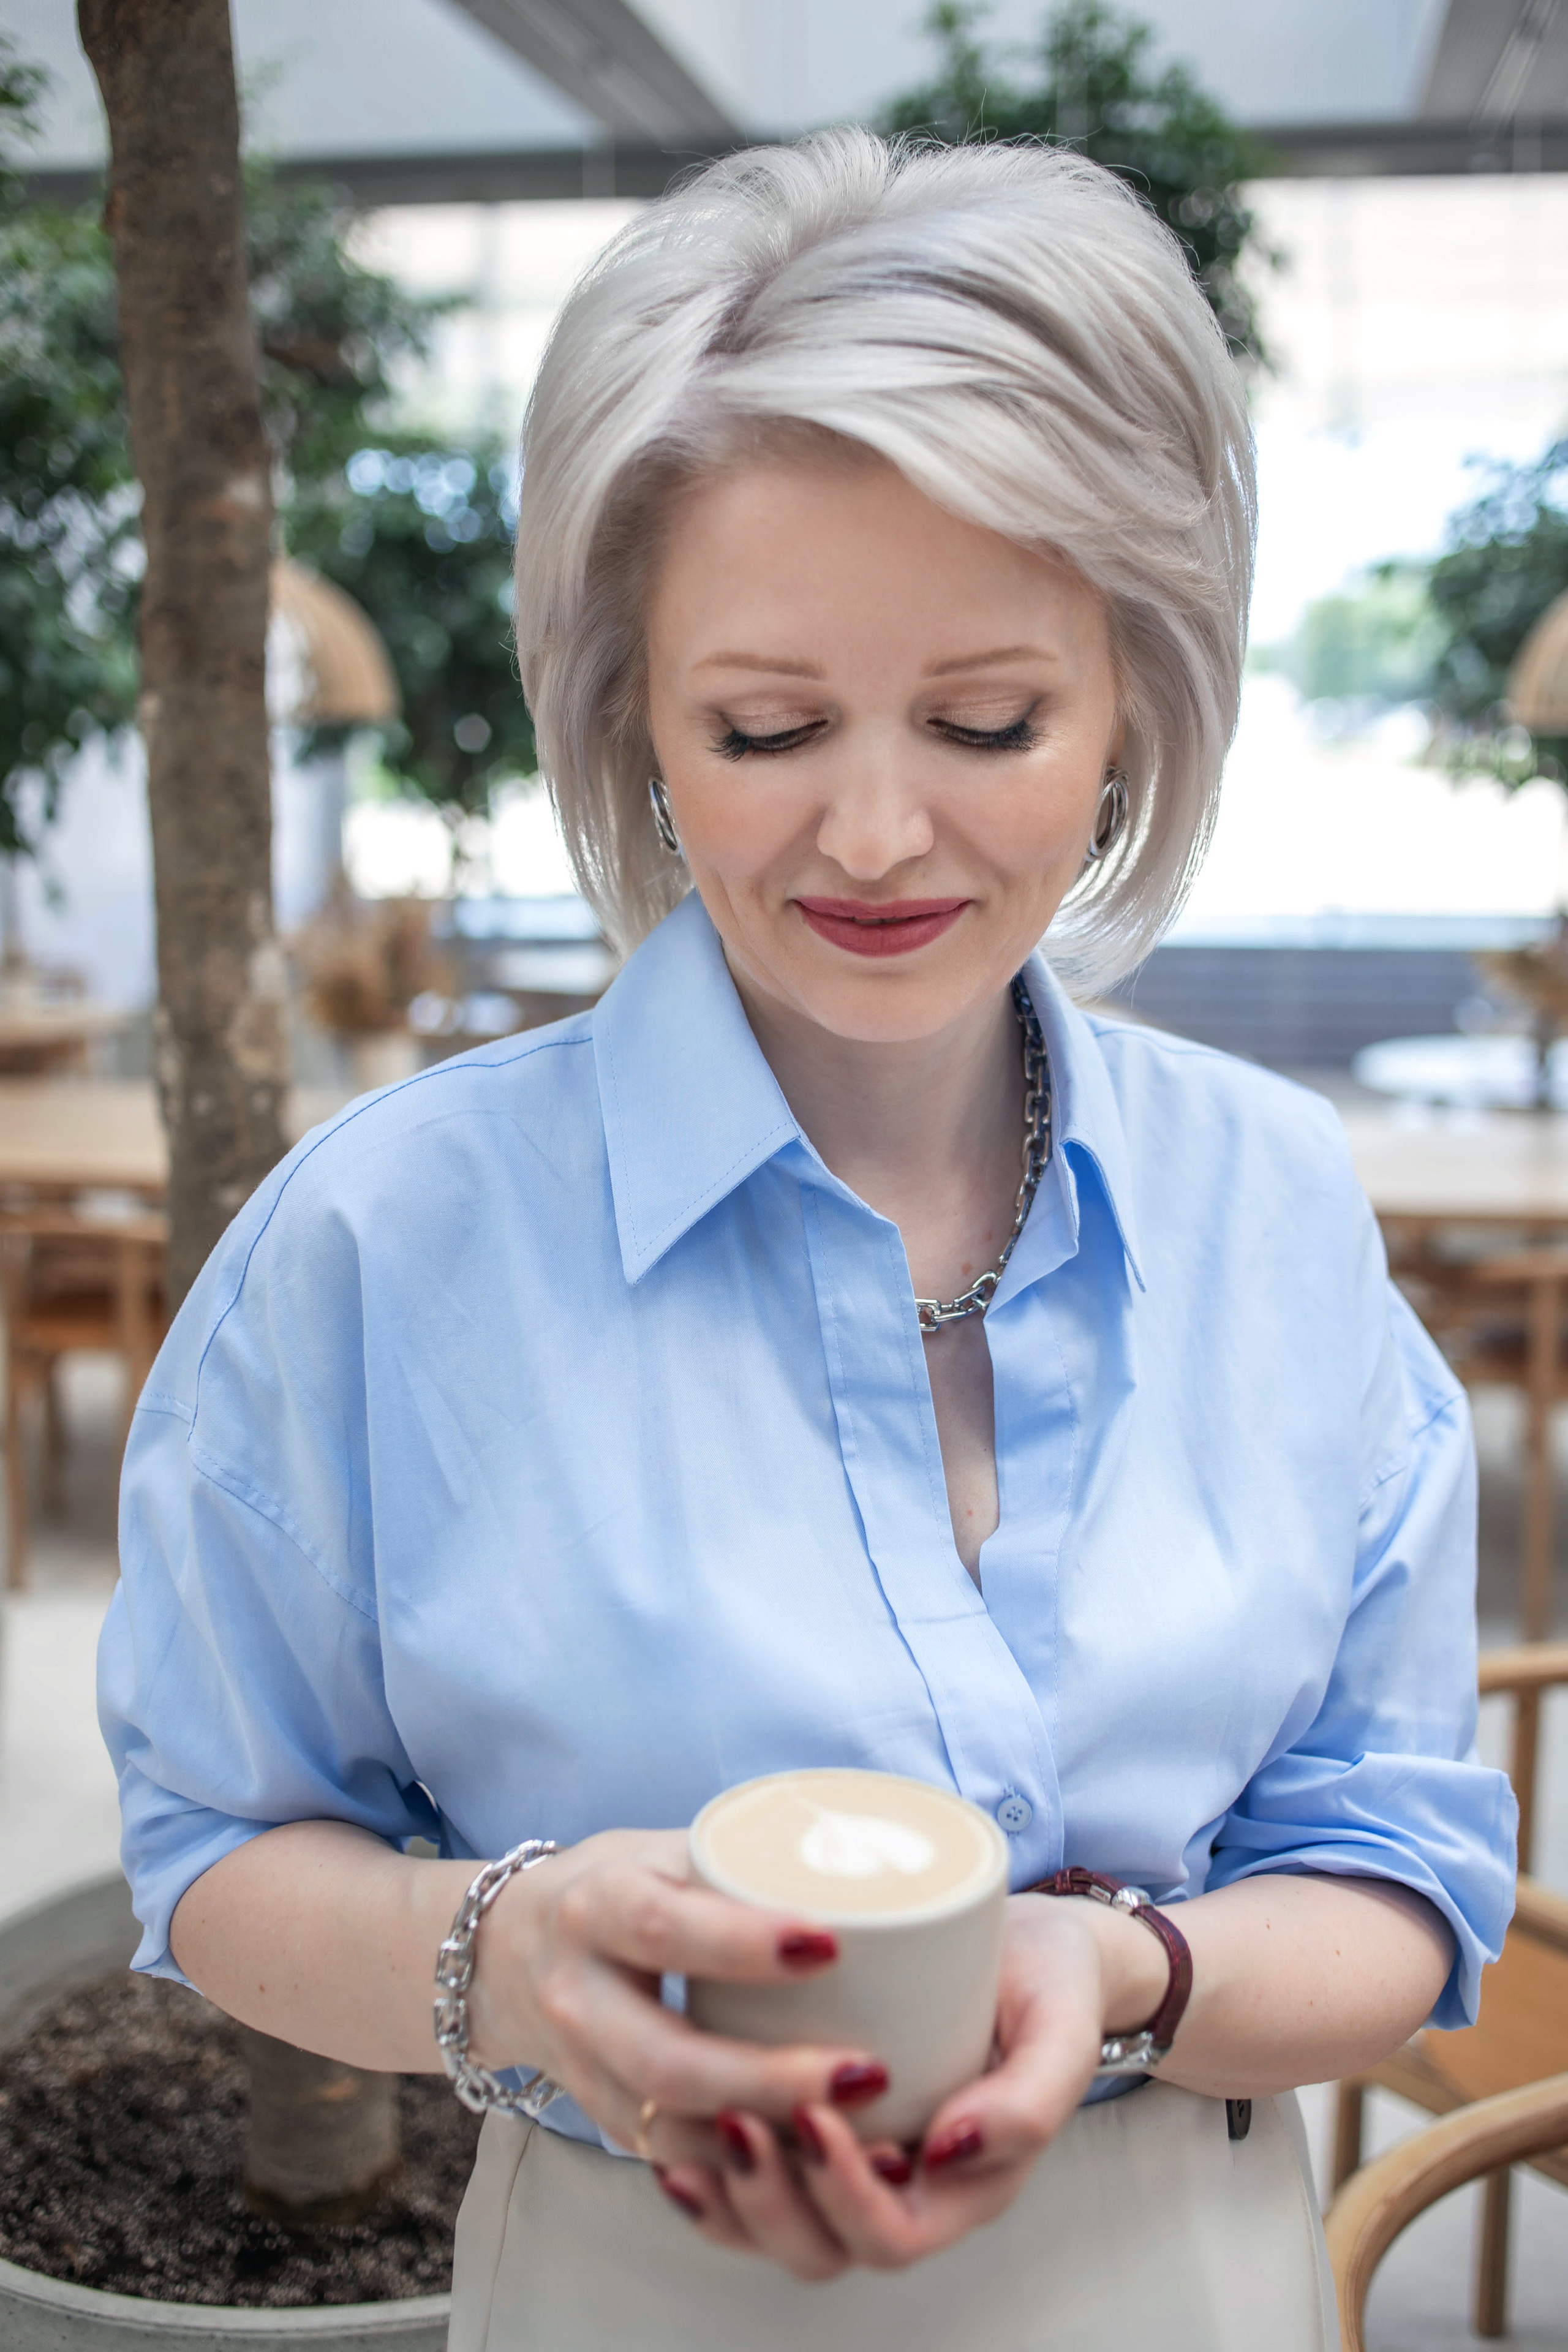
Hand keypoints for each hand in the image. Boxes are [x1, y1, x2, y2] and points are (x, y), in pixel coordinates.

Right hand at [464, 1828, 894, 2167]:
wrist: (505, 1953)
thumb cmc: (614, 1887)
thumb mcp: (659, 1852)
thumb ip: (738, 1861)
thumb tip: (857, 1862)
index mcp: (596, 1909)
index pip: (664, 1930)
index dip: (744, 1944)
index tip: (830, 1946)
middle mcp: (578, 1997)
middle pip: (668, 2059)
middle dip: (770, 2079)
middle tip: (867, 2073)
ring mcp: (584, 2071)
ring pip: (672, 2128)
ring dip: (770, 2144)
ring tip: (866, 2136)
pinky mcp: (604, 2120)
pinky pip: (676, 2158)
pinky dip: (748, 2170)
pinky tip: (820, 2168)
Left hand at [655, 1891, 1165, 2278]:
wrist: (1037, 1942)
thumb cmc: (1051, 1986)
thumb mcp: (1063, 2030)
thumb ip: (1033, 2099)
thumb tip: (950, 2150)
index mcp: (962, 2185)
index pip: (890, 2232)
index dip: (845, 2192)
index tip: (818, 2112)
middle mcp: (901, 2187)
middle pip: (819, 2246)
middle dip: (771, 2195)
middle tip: (740, 2115)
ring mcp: (854, 2161)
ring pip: (773, 2224)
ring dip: (729, 2190)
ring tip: (701, 2121)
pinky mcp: (814, 2120)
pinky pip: (751, 2178)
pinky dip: (709, 2168)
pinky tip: (673, 2125)